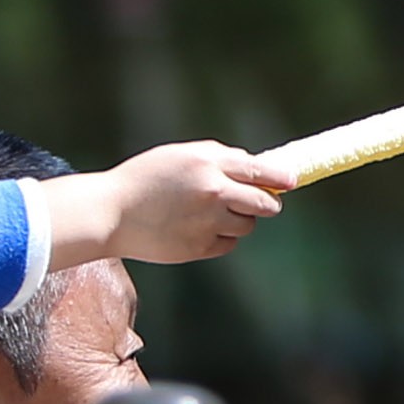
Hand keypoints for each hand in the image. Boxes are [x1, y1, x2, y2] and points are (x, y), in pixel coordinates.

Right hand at [37, 140, 289, 269]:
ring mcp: (207, 222)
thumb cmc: (146, 179)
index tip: (292, 181)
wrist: (111, 213)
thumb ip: (220, 159)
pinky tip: (195, 229)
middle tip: (259, 202)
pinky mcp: (199, 247)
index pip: (260, 171)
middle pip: (266, 204)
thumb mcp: (180, 156)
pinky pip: (228, 244)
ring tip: (209, 213)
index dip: (281, 177)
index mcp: (208, 164)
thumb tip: (258, 167)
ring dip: (238, 221)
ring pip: (247, 226)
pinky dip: (220, 238)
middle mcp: (213, 192)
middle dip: (266, 203)